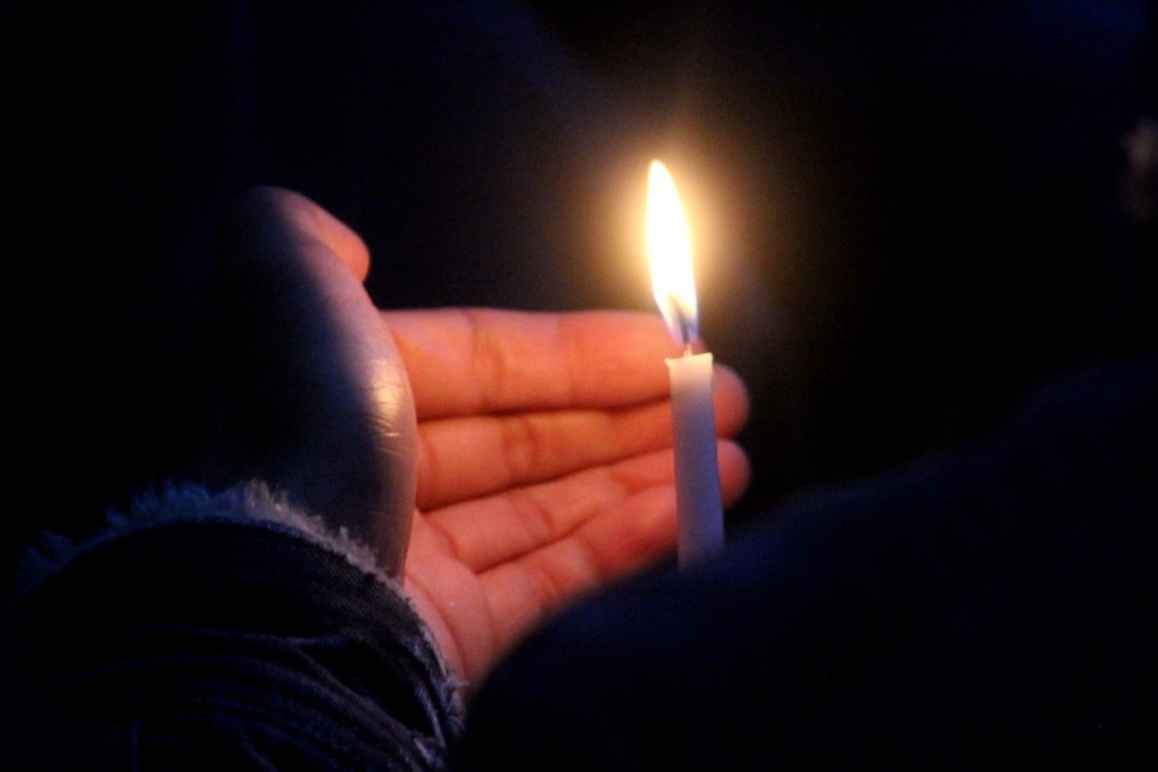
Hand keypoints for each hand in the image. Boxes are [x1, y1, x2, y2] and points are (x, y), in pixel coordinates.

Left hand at [206, 188, 749, 686]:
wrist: (270, 610)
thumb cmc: (298, 438)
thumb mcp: (283, 295)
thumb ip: (295, 241)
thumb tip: (349, 243)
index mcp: (342, 397)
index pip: (484, 364)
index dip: (580, 353)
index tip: (671, 344)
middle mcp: (378, 479)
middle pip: (525, 439)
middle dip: (627, 415)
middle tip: (719, 400)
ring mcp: (416, 564)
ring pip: (545, 511)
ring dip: (638, 480)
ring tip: (724, 459)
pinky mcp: (446, 638)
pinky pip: (547, 582)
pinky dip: (619, 548)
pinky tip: (687, 516)